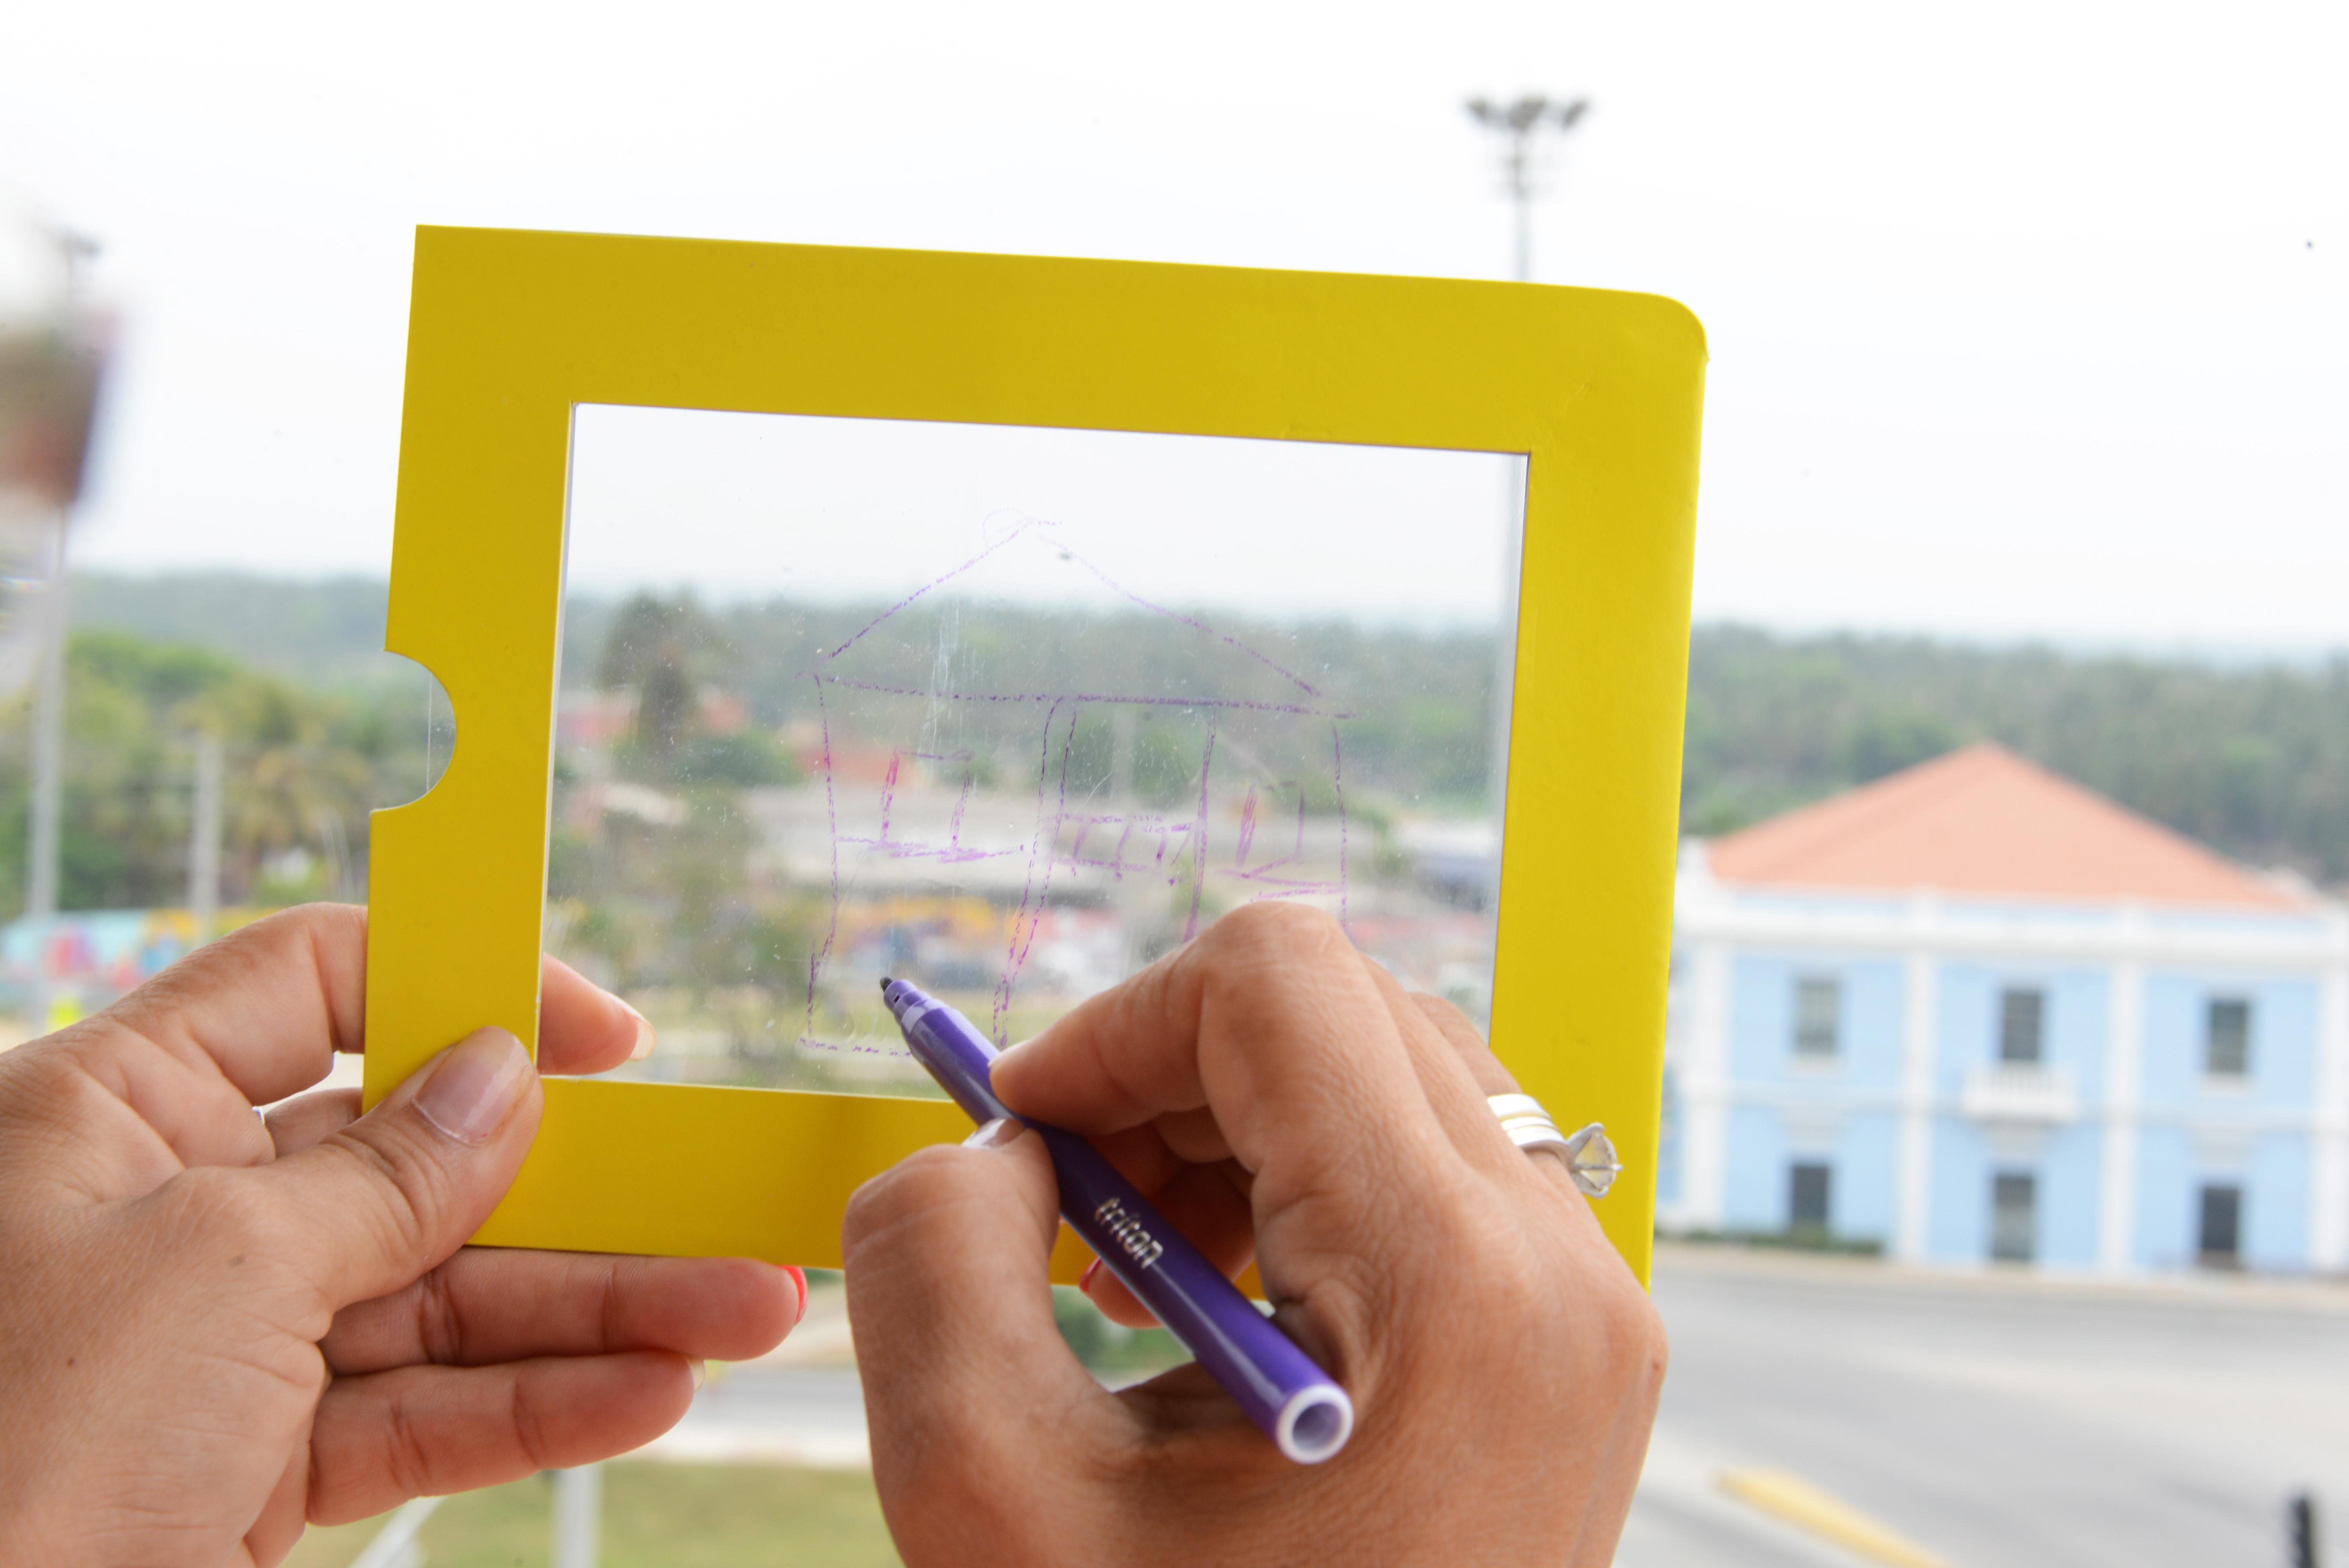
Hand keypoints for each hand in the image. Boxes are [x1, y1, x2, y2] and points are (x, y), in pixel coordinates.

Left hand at [0, 905, 802, 1567]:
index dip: (464, 988)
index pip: (313, 986)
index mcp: (117, 1111)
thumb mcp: (221, 1262)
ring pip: (442, 1303)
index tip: (603, 1038)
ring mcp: (216, 1346)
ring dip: (599, 1313)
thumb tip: (499, 1076)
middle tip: (721, 1207)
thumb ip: (382, 1173)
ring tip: (741, 1315)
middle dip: (582, 1195)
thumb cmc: (15, 1442)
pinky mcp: (247, 1467)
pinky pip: (417, 1416)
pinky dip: (534, 1409)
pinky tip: (647, 1393)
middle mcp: (170, 1212)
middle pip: (415, 1166)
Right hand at [843, 902, 1665, 1566]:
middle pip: (1340, 1010)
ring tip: (1131, 1282)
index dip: (1114, 1025)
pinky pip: (1427, 1169)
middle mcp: (1564, 1273)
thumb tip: (991, 1146)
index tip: (1022, 1136)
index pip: (1277, 982)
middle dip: (1166, 1078)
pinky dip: (1297, 1194)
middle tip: (1062, 1214)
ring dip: (1227, 1135)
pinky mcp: (1569, 1345)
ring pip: (1386, 1072)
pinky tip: (1214, 1314)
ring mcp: (1587, 1311)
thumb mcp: (986, 1500)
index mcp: (1454, 1290)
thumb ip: (935, 1260)